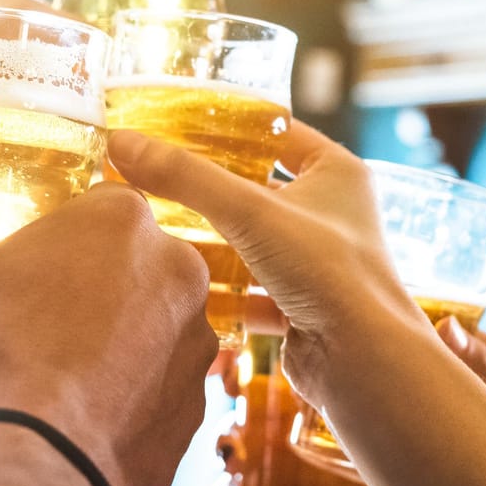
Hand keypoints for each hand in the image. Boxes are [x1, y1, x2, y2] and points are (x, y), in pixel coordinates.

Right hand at [0, 185, 214, 485]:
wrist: (39, 468)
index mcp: (122, 220)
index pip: (92, 207)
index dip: (52, 240)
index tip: (22, 274)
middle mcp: (178, 271)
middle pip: (126, 267)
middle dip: (88, 290)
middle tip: (33, 327)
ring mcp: (195, 343)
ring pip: (148, 328)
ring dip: (113, 344)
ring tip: (53, 378)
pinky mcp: (198, 405)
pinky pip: (158, 390)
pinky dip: (126, 400)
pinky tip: (79, 419)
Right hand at [107, 123, 420, 403]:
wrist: (363, 361)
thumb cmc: (329, 273)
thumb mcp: (249, 212)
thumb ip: (185, 177)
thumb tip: (122, 143)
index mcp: (336, 172)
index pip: (277, 131)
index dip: (230, 125)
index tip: (179, 123)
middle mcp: (332, 214)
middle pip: (259, 189)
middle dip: (211, 188)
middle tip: (158, 176)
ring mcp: (318, 263)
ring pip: (253, 242)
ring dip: (213, 240)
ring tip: (159, 227)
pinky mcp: (302, 307)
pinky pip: (253, 291)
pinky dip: (222, 291)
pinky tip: (184, 286)